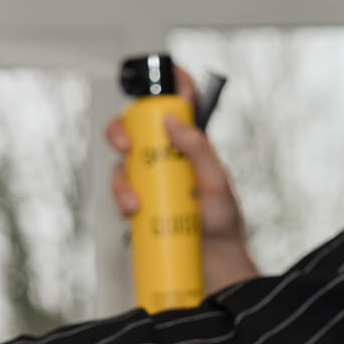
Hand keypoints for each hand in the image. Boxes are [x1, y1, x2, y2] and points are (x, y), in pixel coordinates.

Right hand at [104, 68, 258, 293]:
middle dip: (121, 131)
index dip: (168, 84)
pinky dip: (121, 201)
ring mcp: (152, 184)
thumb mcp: (217, 186)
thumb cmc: (223, 229)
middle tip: (125, 144)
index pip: (178, 106)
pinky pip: (120, 195)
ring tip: (135, 202)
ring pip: (122, 164)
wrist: (214, 272)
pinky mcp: (139, 207)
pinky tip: (133, 213)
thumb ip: (200, 151)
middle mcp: (167, 162)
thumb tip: (173, 121)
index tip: (164, 71)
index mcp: (191, 148)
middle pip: (134, 131)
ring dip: (121, 179)